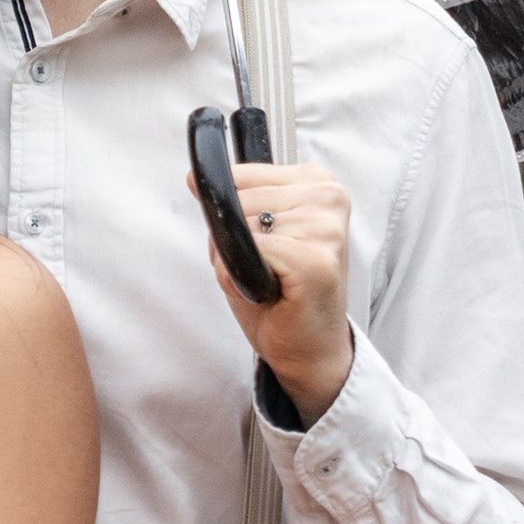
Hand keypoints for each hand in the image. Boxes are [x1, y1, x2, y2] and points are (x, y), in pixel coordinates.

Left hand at [197, 155, 355, 423]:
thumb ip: (231, 201)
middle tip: (264, 269)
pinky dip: (239, 279)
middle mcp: (328, 197)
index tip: (261, 242)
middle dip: (234, 240)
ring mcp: (325, 228)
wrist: (309, 348)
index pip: (242, 175)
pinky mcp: (314, 260)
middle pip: (238, 200)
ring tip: (269, 281)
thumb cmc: (282, 293)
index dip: (234, 214)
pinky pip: (245, 252)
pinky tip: (269, 292)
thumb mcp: (252, 233)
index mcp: (318, 182)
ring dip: (238, 262)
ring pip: (239, 226)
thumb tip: (195, 179)